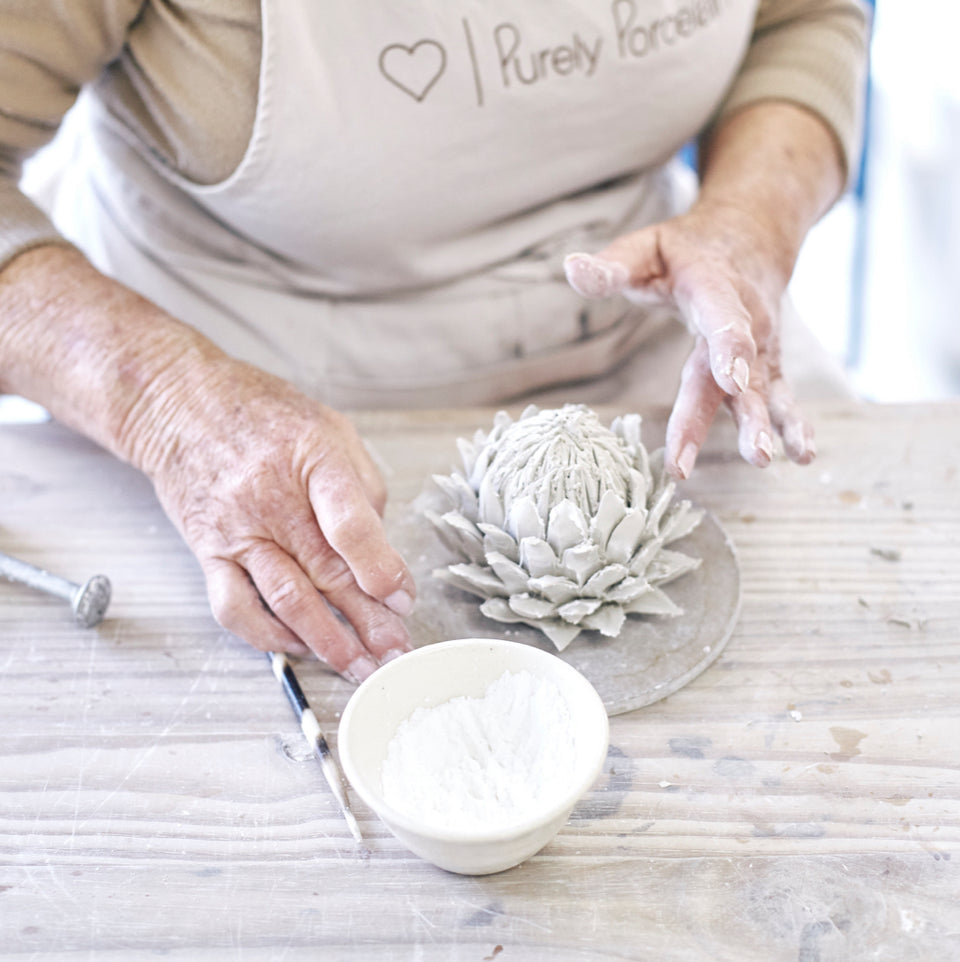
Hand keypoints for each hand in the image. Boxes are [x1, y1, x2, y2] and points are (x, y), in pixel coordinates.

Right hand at [138, 359, 415, 682]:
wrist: (181, 406)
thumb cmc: (264, 416)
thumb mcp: (332, 431)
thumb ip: (362, 490)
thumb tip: (379, 553)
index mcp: (313, 459)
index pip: (349, 521)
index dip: (379, 566)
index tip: (401, 597)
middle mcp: (272, 498)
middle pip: (325, 571)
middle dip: (367, 621)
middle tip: (395, 652)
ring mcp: (237, 529)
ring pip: (285, 598)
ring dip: (326, 641)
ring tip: (357, 665)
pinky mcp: (209, 551)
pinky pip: (234, 607)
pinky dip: (267, 635)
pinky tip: (298, 646)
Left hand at [564, 195, 815, 478]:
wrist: (748, 236)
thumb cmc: (685, 250)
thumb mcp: (646, 247)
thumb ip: (613, 266)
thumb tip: (572, 268)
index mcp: (714, 289)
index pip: (723, 318)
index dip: (728, 348)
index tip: (730, 378)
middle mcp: (747, 320)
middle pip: (741, 371)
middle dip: (744, 414)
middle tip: (752, 453)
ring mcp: (761, 347)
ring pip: (763, 389)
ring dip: (767, 425)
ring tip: (766, 459)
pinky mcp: (766, 365)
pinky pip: (781, 395)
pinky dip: (793, 424)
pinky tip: (803, 455)